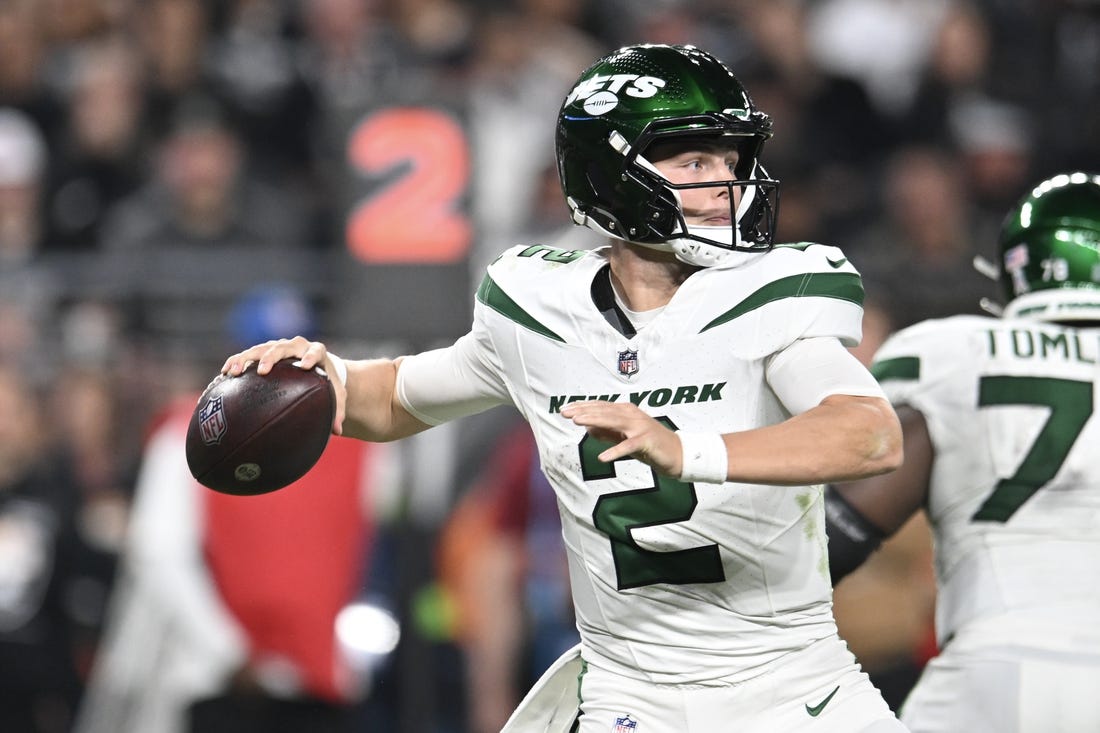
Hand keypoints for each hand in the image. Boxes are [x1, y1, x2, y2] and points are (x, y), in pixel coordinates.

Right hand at [220, 336, 346, 434]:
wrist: (315, 366)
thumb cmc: (326, 382)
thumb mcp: (335, 394)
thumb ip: (338, 410)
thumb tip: (338, 431)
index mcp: (316, 352)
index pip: (315, 351)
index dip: (310, 356)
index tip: (305, 365)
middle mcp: (296, 346)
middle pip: (283, 347)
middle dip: (271, 357)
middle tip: (262, 370)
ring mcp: (278, 347)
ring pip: (260, 348)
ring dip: (246, 358)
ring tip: (234, 371)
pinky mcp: (264, 352)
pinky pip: (247, 354)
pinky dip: (236, 361)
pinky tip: (224, 374)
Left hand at [560, 401, 682, 476]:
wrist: (676, 453)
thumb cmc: (649, 445)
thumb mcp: (623, 438)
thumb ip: (607, 433)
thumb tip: (588, 429)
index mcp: (625, 411)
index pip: (600, 407)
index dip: (582, 407)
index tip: (564, 409)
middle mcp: (632, 415)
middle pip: (604, 411)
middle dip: (583, 411)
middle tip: (564, 412)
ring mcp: (639, 427)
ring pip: (614, 421)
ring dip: (594, 421)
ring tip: (577, 422)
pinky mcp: (646, 441)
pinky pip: (628, 446)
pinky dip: (615, 451)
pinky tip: (602, 458)